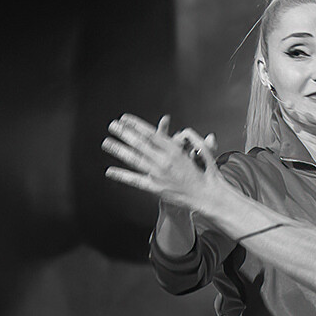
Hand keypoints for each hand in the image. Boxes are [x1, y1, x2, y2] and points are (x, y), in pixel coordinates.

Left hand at [102, 114, 228, 213]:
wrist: (209, 197)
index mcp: (175, 151)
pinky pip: (135, 180)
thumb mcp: (204, 151)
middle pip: (139, 144)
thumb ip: (192, 139)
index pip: (150, 134)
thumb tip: (183, 132)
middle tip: (111, 125)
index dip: (136, 125)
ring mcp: (159, 175)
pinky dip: (122, 176)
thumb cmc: (207, 174)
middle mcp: (165, 161)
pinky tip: (109, 171)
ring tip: (106, 143)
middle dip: (124, 133)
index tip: (124, 119)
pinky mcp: (156, 188)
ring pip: (134, 160)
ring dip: (118, 150)